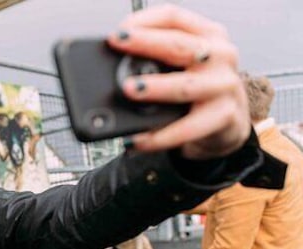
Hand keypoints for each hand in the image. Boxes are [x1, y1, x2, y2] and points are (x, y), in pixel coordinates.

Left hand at [107, 4, 249, 159]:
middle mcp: (220, 55)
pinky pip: (186, 128)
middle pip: (179, 45)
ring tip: (129, 90)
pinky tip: (138, 139)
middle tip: (118, 44)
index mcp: (207, 35)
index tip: (118, 32)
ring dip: (155, 88)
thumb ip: (157, 58)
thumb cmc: (197, 89)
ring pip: (184, 86)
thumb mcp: (183, 64)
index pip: (174, 18)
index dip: (145, 22)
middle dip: (145, 43)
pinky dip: (159, 136)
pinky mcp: (223, 116)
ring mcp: (224, 85)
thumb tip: (110, 67)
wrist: (228, 122)